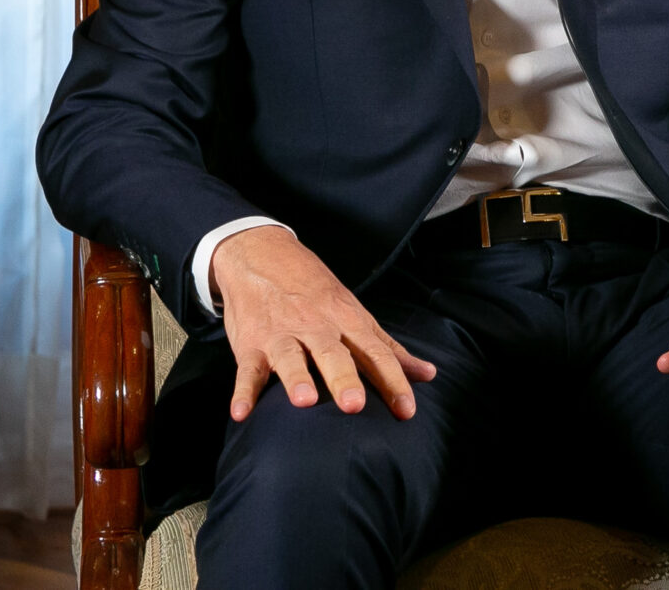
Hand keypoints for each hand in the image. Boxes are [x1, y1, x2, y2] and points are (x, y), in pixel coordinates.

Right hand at [212, 225, 435, 420]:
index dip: (393, 381)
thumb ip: (388, 348)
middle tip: (355, 406)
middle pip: (333, 354)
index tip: (407, 411)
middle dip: (344, 378)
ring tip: (304, 401)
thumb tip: (427, 374)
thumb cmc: (316, 293)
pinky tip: (241, 412)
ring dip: (296, 378)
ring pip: (290, 358)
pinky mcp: (251, 344)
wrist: (263, 256)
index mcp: (347, 322)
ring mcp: (282, 335)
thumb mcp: (355, 313)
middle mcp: (317, 327)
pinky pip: (246, 370)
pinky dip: (242, 391)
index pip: (375, 353)